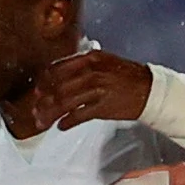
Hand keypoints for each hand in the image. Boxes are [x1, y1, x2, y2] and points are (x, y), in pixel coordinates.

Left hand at [32, 49, 154, 131]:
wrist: (150, 89)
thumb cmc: (127, 76)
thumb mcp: (105, 62)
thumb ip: (84, 65)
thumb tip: (63, 73)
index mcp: (90, 58)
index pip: (58, 68)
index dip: (44, 80)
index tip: (37, 90)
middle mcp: (91, 72)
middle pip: (58, 86)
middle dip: (43, 100)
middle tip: (35, 109)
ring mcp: (97, 90)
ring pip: (65, 102)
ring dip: (51, 113)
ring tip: (43, 121)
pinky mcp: (103, 107)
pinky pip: (79, 115)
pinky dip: (68, 121)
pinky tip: (61, 126)